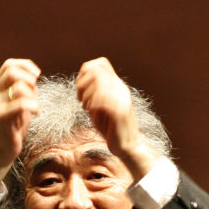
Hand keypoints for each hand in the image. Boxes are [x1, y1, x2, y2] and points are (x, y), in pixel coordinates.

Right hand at [0, 58, 40, 187]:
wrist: (0, 152)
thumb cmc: (12, 129)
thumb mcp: (19, 105)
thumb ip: (25, 90)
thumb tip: (34, 77)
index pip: (9, 65)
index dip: (26, 66)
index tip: (37, 75)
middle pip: (12, 72)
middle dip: (30, 79)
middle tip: (35, 94)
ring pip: (18, 86)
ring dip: (32, 95)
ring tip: (34, 107)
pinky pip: (20, 104)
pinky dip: (32, 106)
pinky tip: (36, 113)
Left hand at [76, 57, 157, 179]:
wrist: (127, 146)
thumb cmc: (110, 127)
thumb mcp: (99, 106)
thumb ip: (93, 92)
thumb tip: (80, 81)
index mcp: (116, 85)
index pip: (100, 63)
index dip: (85, 71)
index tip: (80, 88)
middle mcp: (121, 88)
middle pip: (96, 72)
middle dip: (81, 84)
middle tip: (80, 99)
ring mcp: (122, 99)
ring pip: (98, 85)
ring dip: (86, 96)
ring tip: (86, 107)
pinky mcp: (120, 112)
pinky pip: (102, 101)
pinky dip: (92, 106)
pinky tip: (91, 113)